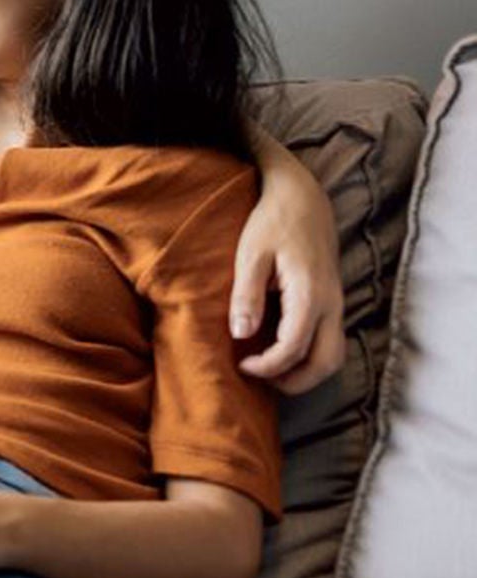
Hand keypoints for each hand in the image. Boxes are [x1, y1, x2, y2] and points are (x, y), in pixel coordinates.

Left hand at [231, 156, 345, 394]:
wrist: (302, 196)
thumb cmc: (272, 222)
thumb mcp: (250, 254)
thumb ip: (246, 295)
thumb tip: (241, 335)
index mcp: (310, 294)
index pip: (294, 348)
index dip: (267, 366)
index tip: (241, 366)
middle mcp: (332, 303)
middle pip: (326, 363)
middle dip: (295, 381)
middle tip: (258, 377)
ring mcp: (337, 303)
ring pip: (333, 355)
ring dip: (305, 372)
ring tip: (269, 369)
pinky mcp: (333, 300)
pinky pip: (330, 340)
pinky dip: (310, 355)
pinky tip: (280, 349)